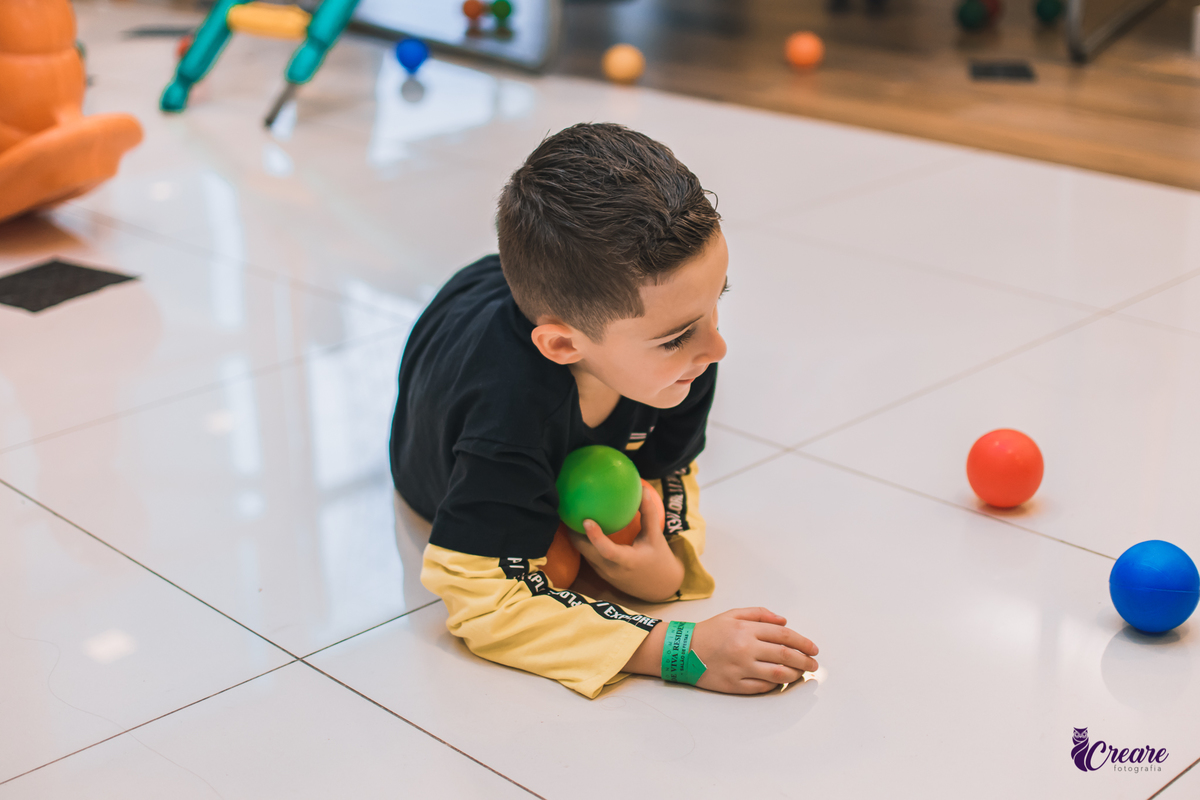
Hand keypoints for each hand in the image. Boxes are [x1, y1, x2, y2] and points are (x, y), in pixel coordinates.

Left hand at [570, 479, 682, 601]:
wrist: (660, 588)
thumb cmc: (659, 558)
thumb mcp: (656, 536)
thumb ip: (649, 514)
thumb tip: (642, 490)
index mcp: (626, 561)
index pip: (607, 550)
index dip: (595, 536)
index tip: (586, 520)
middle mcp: (611, 569)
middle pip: (585, 550)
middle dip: (574, 531)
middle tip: (569, 509)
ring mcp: (604, 573)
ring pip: (583, 553)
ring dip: (577, 536)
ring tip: (571, 515)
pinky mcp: (601, 573)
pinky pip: (588, 555)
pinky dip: (584, 542)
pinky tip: (583, 527)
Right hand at [690, 607, 818, 693]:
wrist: (682, 651)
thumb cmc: (710, 632)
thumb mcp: (733, 615)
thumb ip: (760, 614)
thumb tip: (785, 622)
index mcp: (746, 629)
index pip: (783, 635)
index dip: (803, 642)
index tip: (813, 649)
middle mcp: (745, 648)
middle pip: (785, 655)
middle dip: (804, 660)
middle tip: (814, 664)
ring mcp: (740, 668)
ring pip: (777, 674)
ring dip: (794, 674)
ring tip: (801, 673)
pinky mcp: (734, 685)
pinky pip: (762, 687)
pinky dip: (776, 685)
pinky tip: (781, 681)